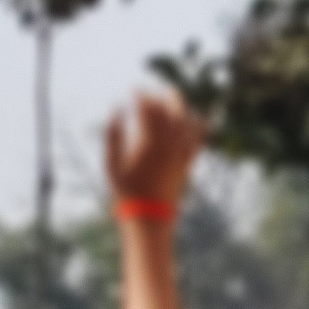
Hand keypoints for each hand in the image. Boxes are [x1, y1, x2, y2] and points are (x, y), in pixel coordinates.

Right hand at [104, 90, 206, 211]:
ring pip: (184, 122)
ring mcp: (180, 154)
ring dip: (178, 106)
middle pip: (167, 111)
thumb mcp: (111, 164)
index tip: (132, 90)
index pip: (147, 110)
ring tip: (170, 96)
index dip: (140, 96)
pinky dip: (197, 125)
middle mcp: (167, 145)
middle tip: (150, 91)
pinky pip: (197, 140)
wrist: (150, 218)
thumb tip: (116, 110)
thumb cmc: (126, 192)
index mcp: (147, 143)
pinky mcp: (187, 163)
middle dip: (158, 97)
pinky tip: (195, 117)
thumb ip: (112, 135)